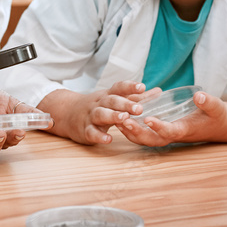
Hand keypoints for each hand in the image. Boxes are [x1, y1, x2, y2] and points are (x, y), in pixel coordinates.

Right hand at [38, 81, 153, 144]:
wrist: (68, 114)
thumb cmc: (98, 106)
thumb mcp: (115, 99)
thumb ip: (136, 97)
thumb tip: (158, 91)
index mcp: (108, 95)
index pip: (119, 88)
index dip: (130, 87)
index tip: (142, 87)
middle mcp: (99, 103)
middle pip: (111, 101)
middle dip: (125, 104)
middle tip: (139, 109)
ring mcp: (91, 116)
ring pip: (101, 114)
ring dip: (112, 116)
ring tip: (124, 119)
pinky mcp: (85, 130)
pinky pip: (91, 132)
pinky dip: (99, 136)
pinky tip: (108, 139)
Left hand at [116, 92, 226, 145]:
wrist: (219, 126)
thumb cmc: (217, 116)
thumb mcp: (217, 107)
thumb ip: (208, 102)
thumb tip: (199, 96)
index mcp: (185, 129)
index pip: (170, 131)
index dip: (159, 127)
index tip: (149, 119)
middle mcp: (173, 135)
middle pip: (152, 140)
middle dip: (137, 133)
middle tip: (124, 121)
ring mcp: (167, 135)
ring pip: (145, 139)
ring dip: (131, 132)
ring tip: (117, 121)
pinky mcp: (163, 132)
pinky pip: (145, 134)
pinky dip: (133, 130)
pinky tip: (122, 120)